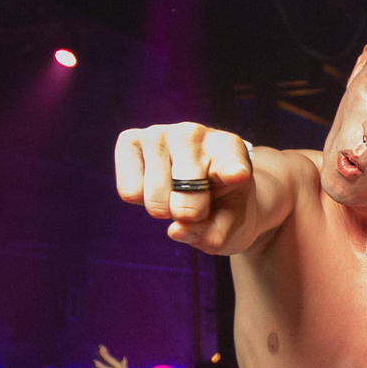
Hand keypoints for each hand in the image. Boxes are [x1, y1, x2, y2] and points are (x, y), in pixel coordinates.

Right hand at [115, 122, 259, 252]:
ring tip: (177, 191)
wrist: (201, 185)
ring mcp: (160, 133)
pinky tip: (156, 183)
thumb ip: (214, 234)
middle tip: (198, 203)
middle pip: (186, 199)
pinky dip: (141, 199)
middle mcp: (195, 134)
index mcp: (231, 151)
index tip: (237, 175)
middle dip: (189, 215)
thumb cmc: (223, 206)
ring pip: (155, 200)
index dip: (232, 172)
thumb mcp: (232, 227)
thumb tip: (176, 230)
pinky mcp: (130, 139)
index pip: (231, 165)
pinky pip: (130, 192)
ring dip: (164, 208)